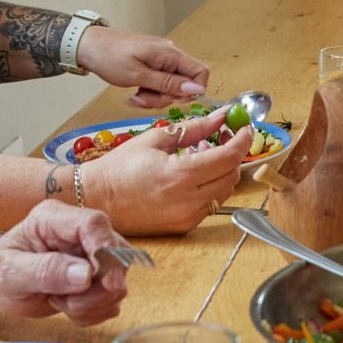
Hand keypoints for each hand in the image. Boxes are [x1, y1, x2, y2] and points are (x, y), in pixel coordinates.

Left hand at [0, 199, 132, 324]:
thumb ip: (45, 271)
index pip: (95, 224)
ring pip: (117, 283)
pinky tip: (67, 308)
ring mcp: (91, 255)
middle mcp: (78, 233)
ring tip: (59, 301)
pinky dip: (92, 313)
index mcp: (54, 219)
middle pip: (115, 255)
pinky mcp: (97, 278)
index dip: (105, 251)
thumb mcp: (9, 273)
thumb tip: (85, 274)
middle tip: (63, 302)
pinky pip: (111, 301)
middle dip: (96, 290)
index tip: (103, 282)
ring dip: (91, 304)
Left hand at [79, 27, 207, 107]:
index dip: (193, 91)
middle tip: (143, 100)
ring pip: (170, 88)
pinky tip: (133, 94)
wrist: (87, 46)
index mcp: (170, 54)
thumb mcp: (138, 75)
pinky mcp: (151, 65)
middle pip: (184, 84)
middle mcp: (169, 56)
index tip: (173, 101)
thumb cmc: (109, 57)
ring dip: (154, 98)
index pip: (200, 72)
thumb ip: (168, 83)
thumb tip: (196, 90)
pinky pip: (159, 84)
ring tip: (134, 98)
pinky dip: (148, 93)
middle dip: (165, 98)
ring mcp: (160, 61)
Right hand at [85, 106, 249, 233]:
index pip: (228, 157)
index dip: (243, 140)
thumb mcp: (155, 139)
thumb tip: (219, 116)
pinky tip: (192, 175)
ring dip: (221, 171)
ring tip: (202, 154)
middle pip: (231, 175)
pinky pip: (209, 204)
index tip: (246, 128)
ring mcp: (187, 216)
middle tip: (221, 137)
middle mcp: (187, 200)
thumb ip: (193, 128)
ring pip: (223, 191)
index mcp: (180, 175)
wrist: (96, 198)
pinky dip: (209, 187)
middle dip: (232, 154)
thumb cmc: (119, 168)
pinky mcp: (183, 226)